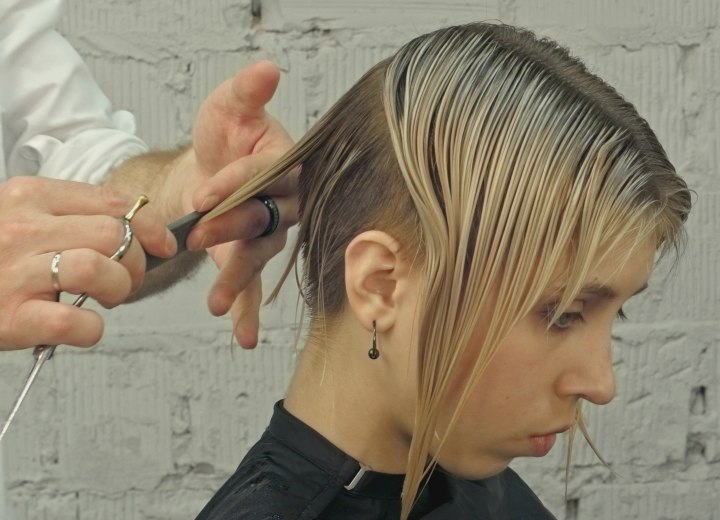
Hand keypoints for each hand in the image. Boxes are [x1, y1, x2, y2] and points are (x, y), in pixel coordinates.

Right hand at [0, 177, 174, 350]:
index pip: (113, 203)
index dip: (149, 226)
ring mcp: (14, 273)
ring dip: (117, 289)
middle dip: (135, 262)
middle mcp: (21, 229)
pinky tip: (81, 326)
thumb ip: (73, 216)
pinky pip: (75, 321)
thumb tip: (141, 229)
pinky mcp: (11, 318)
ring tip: (103, 299)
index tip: (163, 245)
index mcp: (29, 197)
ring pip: (100, 269)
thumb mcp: (24, 219)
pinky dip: (92, 328)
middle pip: (114, 236)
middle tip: (123, 281)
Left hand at [173, 61, 297, 346]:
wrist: (209, 166)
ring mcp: (270, 232)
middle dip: (232, 227)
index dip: (237, 183)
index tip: (203, 193)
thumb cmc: (223, 135)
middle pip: (265, 217)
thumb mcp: (226, 107)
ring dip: (238, 277)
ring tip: (217, 302)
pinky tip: (243, 337)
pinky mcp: (251, 254)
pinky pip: (255, 285)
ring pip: (259, 254)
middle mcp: (286, 201)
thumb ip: (246, 91)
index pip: (266, 174)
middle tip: (199, 234)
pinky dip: (248, 310)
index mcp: (284, 163)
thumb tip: (267, 69)